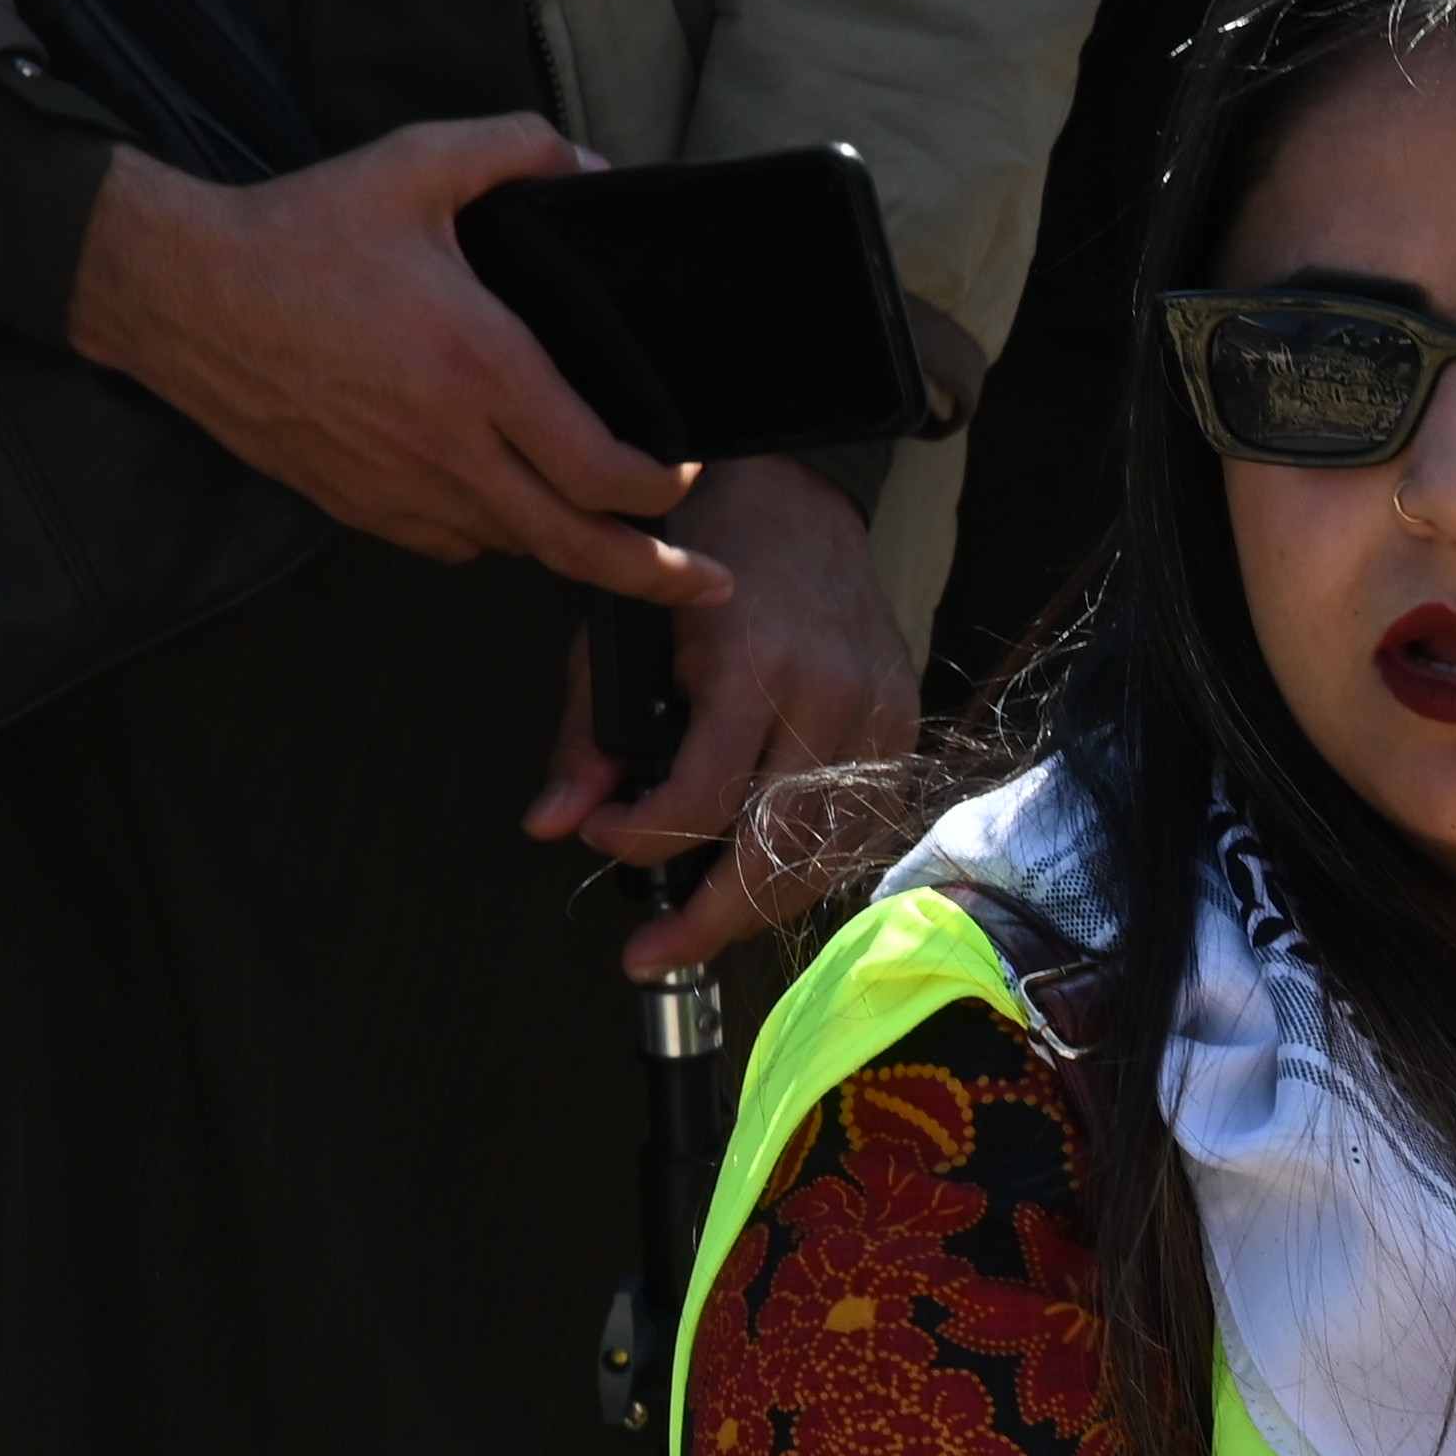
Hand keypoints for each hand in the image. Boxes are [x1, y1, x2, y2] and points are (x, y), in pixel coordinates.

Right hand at [67, 122, 723, 604]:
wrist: (180, 293)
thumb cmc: (300, 231)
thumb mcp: (416, 164)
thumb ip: (517, 150)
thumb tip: (594, 169)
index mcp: (480, 367)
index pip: (602, 469)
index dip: (662, 488)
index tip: (685, 473)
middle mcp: (447, 445)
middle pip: (575, 545)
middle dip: (655, 574)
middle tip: (707, 585)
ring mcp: (398, 486)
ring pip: (514, 547)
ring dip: (569, 547)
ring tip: (616, 541)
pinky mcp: (356, 505)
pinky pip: (451, 544)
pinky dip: (495, 534)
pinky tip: (514, 509)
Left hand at [529, 456, 923, 972]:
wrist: (796, 499)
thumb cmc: (700, 565)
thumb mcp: (619, 635)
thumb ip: (587, 737)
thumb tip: (553, 826)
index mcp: (752, 665)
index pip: (702, 799)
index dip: (643, 840)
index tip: (603, 841)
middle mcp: (827, 696)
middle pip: (775, 852)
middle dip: (708, 920)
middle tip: (652, 956)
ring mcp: (876, 714)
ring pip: (825, 855)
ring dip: (759, 905)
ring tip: (701, 927)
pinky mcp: (902, 722)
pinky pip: (859, 827)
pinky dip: (808, 864)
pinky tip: (761, 877)